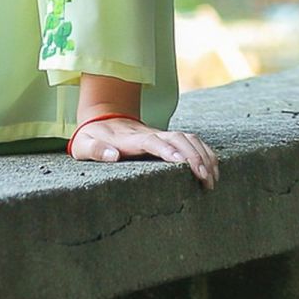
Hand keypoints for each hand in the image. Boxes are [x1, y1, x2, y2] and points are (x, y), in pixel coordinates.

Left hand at [67, 115, 218, 187]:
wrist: (103, 118)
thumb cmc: (93, 137)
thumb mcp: (85, 145)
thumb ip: (97, 150)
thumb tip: (114, 156)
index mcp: (131, 138)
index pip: (153, 141)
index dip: (168, 150)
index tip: (181, 163)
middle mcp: (151, 133)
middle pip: (179, 138)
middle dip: (195, 157)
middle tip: (205, 179)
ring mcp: (162, 134)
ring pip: (190, 138)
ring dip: (204, 155)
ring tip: (212, 179)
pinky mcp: (168, 139)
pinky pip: (193, 141)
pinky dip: (205, 152)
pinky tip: (213, 169)